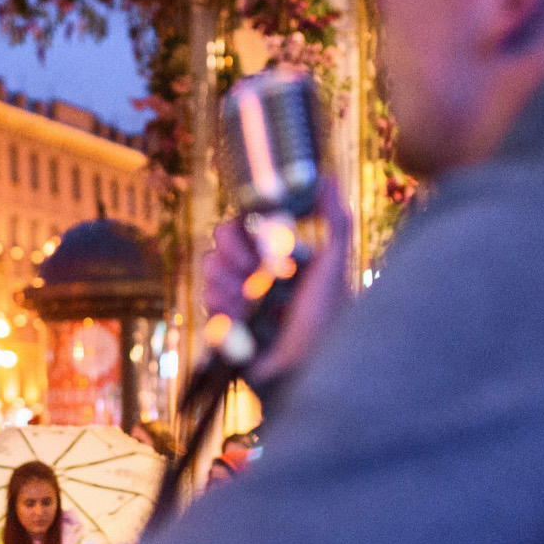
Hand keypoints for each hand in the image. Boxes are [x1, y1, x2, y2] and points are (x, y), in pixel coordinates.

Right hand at [203, 177, 354, 382]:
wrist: (310, 365)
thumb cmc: (328, 315)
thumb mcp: (335, 263)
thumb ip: (335, 219)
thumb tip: (327, 177)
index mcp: (275, 256)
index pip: (240, 229)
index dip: (240, 234)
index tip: (256, 246)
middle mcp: (253, 276)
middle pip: (217, 249)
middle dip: (231, 260)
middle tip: (251, 276)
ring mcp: (237, 302)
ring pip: (209, 277)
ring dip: (227, 288)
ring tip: (249, 304)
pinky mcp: (226, 329)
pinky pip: (208, 309)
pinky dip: (222, 313)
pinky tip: (241, 321)